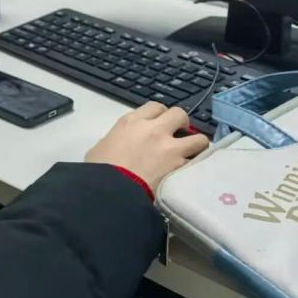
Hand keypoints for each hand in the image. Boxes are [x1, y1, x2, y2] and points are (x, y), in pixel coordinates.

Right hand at [85, 103, 208, 190]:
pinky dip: (197, 164)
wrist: (112, 190)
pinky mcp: (180, 166)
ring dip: (196, 144)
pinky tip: (192, 169)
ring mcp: (170, 147)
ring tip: (192, 153)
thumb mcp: (102, 146)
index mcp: (132, 121)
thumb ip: (117, 139)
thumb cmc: (99, 169)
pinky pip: (197, 161)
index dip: (160, 115)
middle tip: (178, 135)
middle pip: (179, 113)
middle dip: (181, 123)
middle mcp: (154, 129)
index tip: (159, 124)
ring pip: (198, 137)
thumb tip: (122, 144)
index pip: (155, 107)